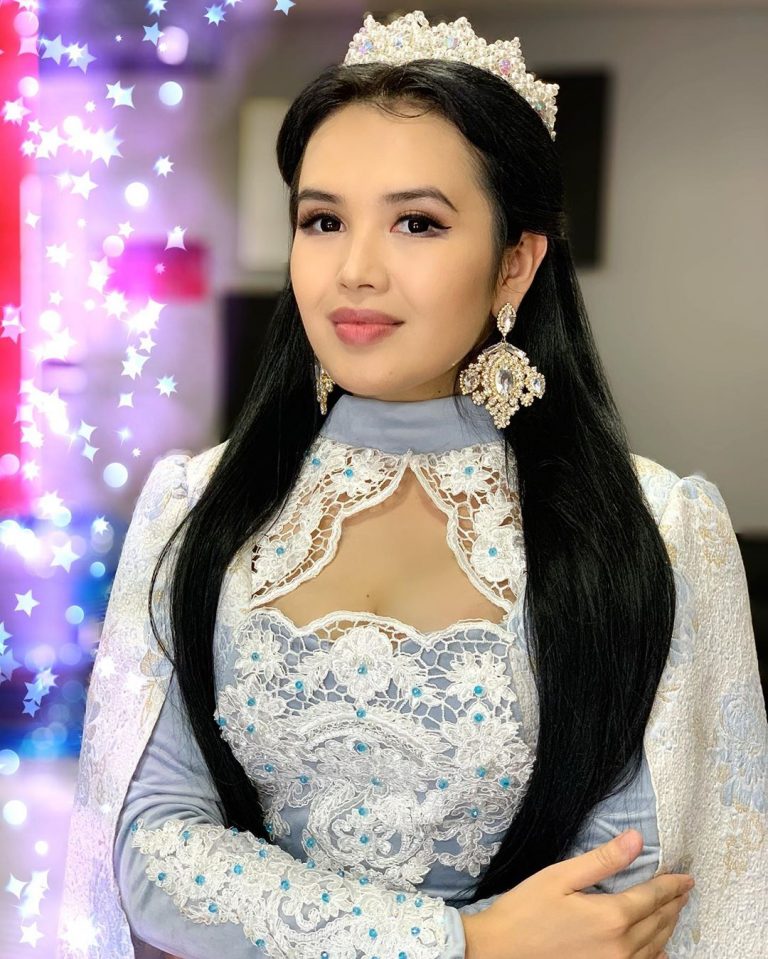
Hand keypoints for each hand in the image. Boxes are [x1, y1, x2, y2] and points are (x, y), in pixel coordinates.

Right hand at [461, 829, 693, 958]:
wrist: (499, 953)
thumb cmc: (525, 910)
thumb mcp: (560, 877)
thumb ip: (602, 860)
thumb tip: (636, 839)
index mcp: (611, 918)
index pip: (652, 898)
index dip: (671, 886)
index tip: (686, 878)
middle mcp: (620, 948)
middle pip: (658, 923)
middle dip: (673, 905)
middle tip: (684, 892)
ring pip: (654, 948)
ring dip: (667, 928)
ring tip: (674, 912)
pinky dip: (655, 956)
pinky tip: (659, 950)